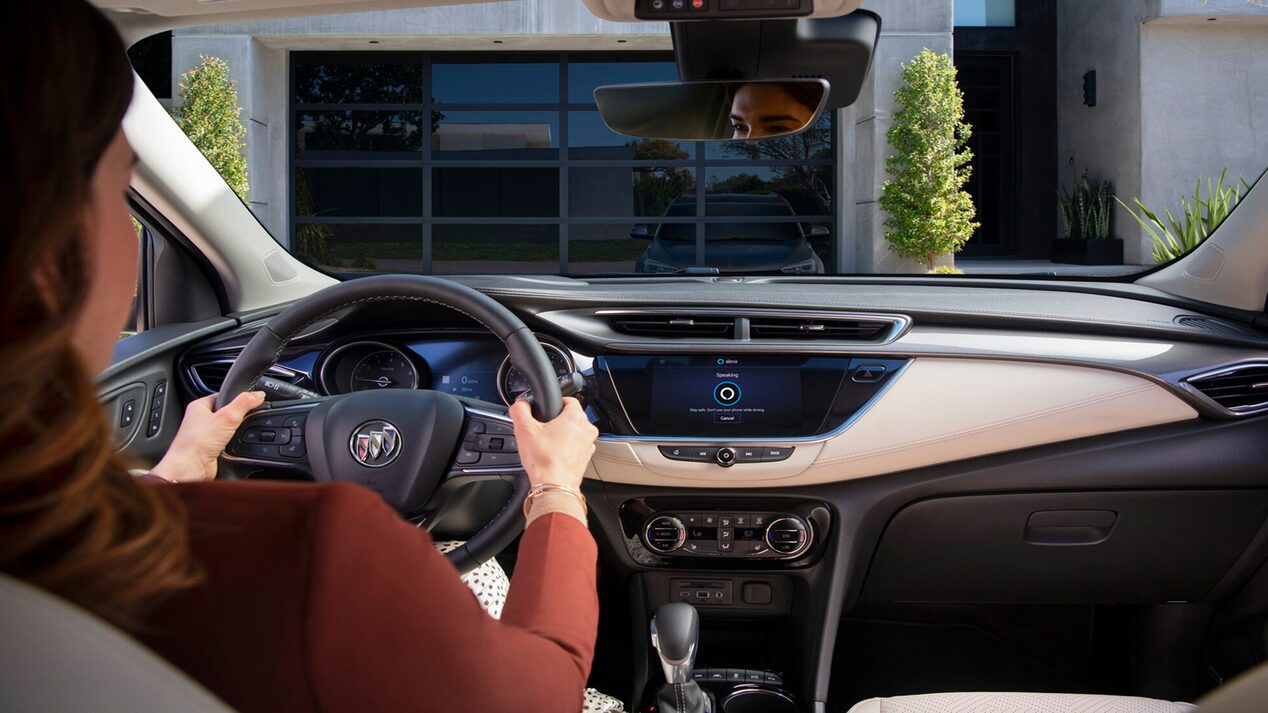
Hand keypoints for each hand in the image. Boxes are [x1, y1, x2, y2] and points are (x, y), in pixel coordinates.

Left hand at [151, 392, 265, 482]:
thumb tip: (258, 394)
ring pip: (228, 429)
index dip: (236, 397)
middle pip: (227, 413)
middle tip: (245, 418)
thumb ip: (244, 403)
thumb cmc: (196, 443)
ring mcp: (206, 435)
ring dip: (235, 433)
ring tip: (237, 434)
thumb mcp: (227, 417)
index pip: (222, 395)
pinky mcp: (211, 449)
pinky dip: (233, 444)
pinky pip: (227, 443)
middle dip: (237, 417)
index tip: (250, 399)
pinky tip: (234, 446)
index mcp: (199, 406)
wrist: (190, 468)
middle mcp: (200, 420)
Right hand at [509, 396, 597, 489]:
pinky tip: (552, 455)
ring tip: (546, 444)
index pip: (568, 399)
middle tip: (542, 429)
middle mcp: (587, 429)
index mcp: (576, 417)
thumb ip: (520, 410)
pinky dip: (566, 449)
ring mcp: (588, 445)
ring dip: (562, 435)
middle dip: (557, 421)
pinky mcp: (585, 458)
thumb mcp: (524, 429)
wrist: (553, 485)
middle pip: (571, 417)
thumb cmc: (544, 460)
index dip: (554, 403)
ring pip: (574, 433)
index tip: (545, 410)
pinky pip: (575, 448)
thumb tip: (520, 404)